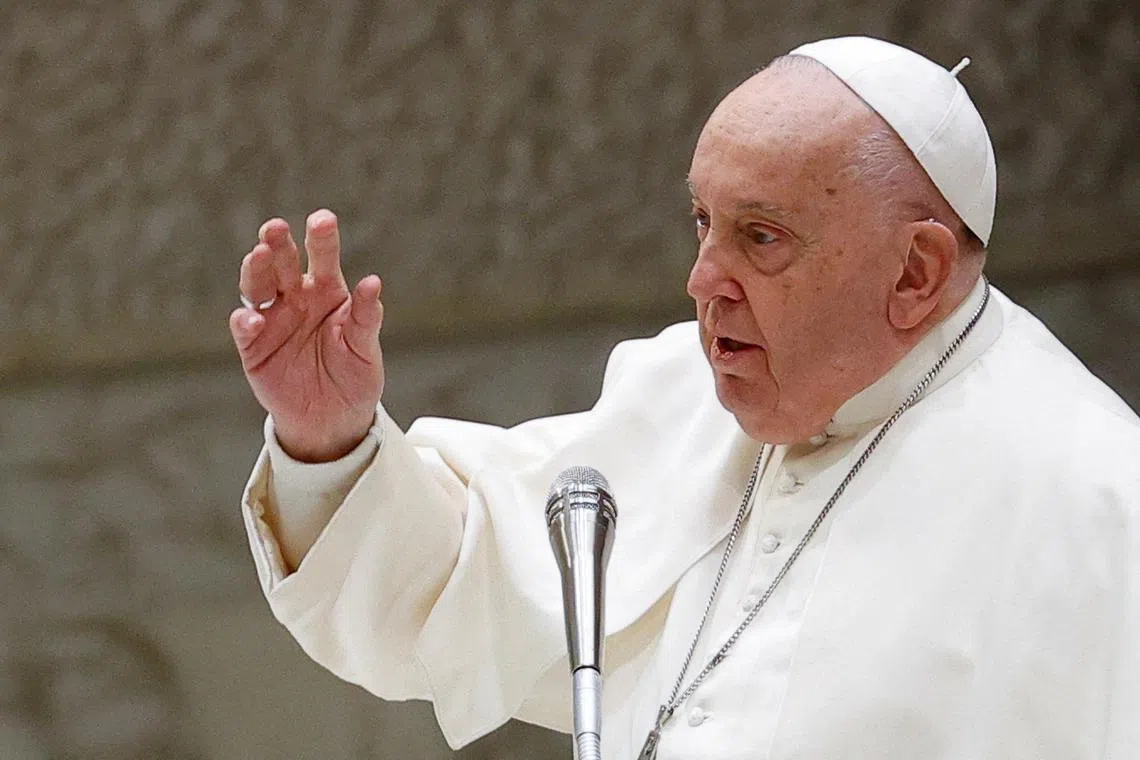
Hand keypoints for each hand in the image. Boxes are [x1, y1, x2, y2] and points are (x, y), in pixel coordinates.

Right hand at [229, 209, 383, 461]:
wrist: (334, 420)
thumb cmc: (354, 376)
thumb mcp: (365, 348)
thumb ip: (365, 318)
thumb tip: (372, 283)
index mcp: (326, 291)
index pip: (322, 258)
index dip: (321, 239)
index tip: (323, 219)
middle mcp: (295, 298)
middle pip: (282, 263)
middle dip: (278, 243)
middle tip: (277, 228)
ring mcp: (272, 320)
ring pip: (257, 286)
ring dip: (256, 269)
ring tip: (260, 255)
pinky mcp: (254, 347)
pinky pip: (245, 328)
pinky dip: (246, 321)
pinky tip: (255, 319)